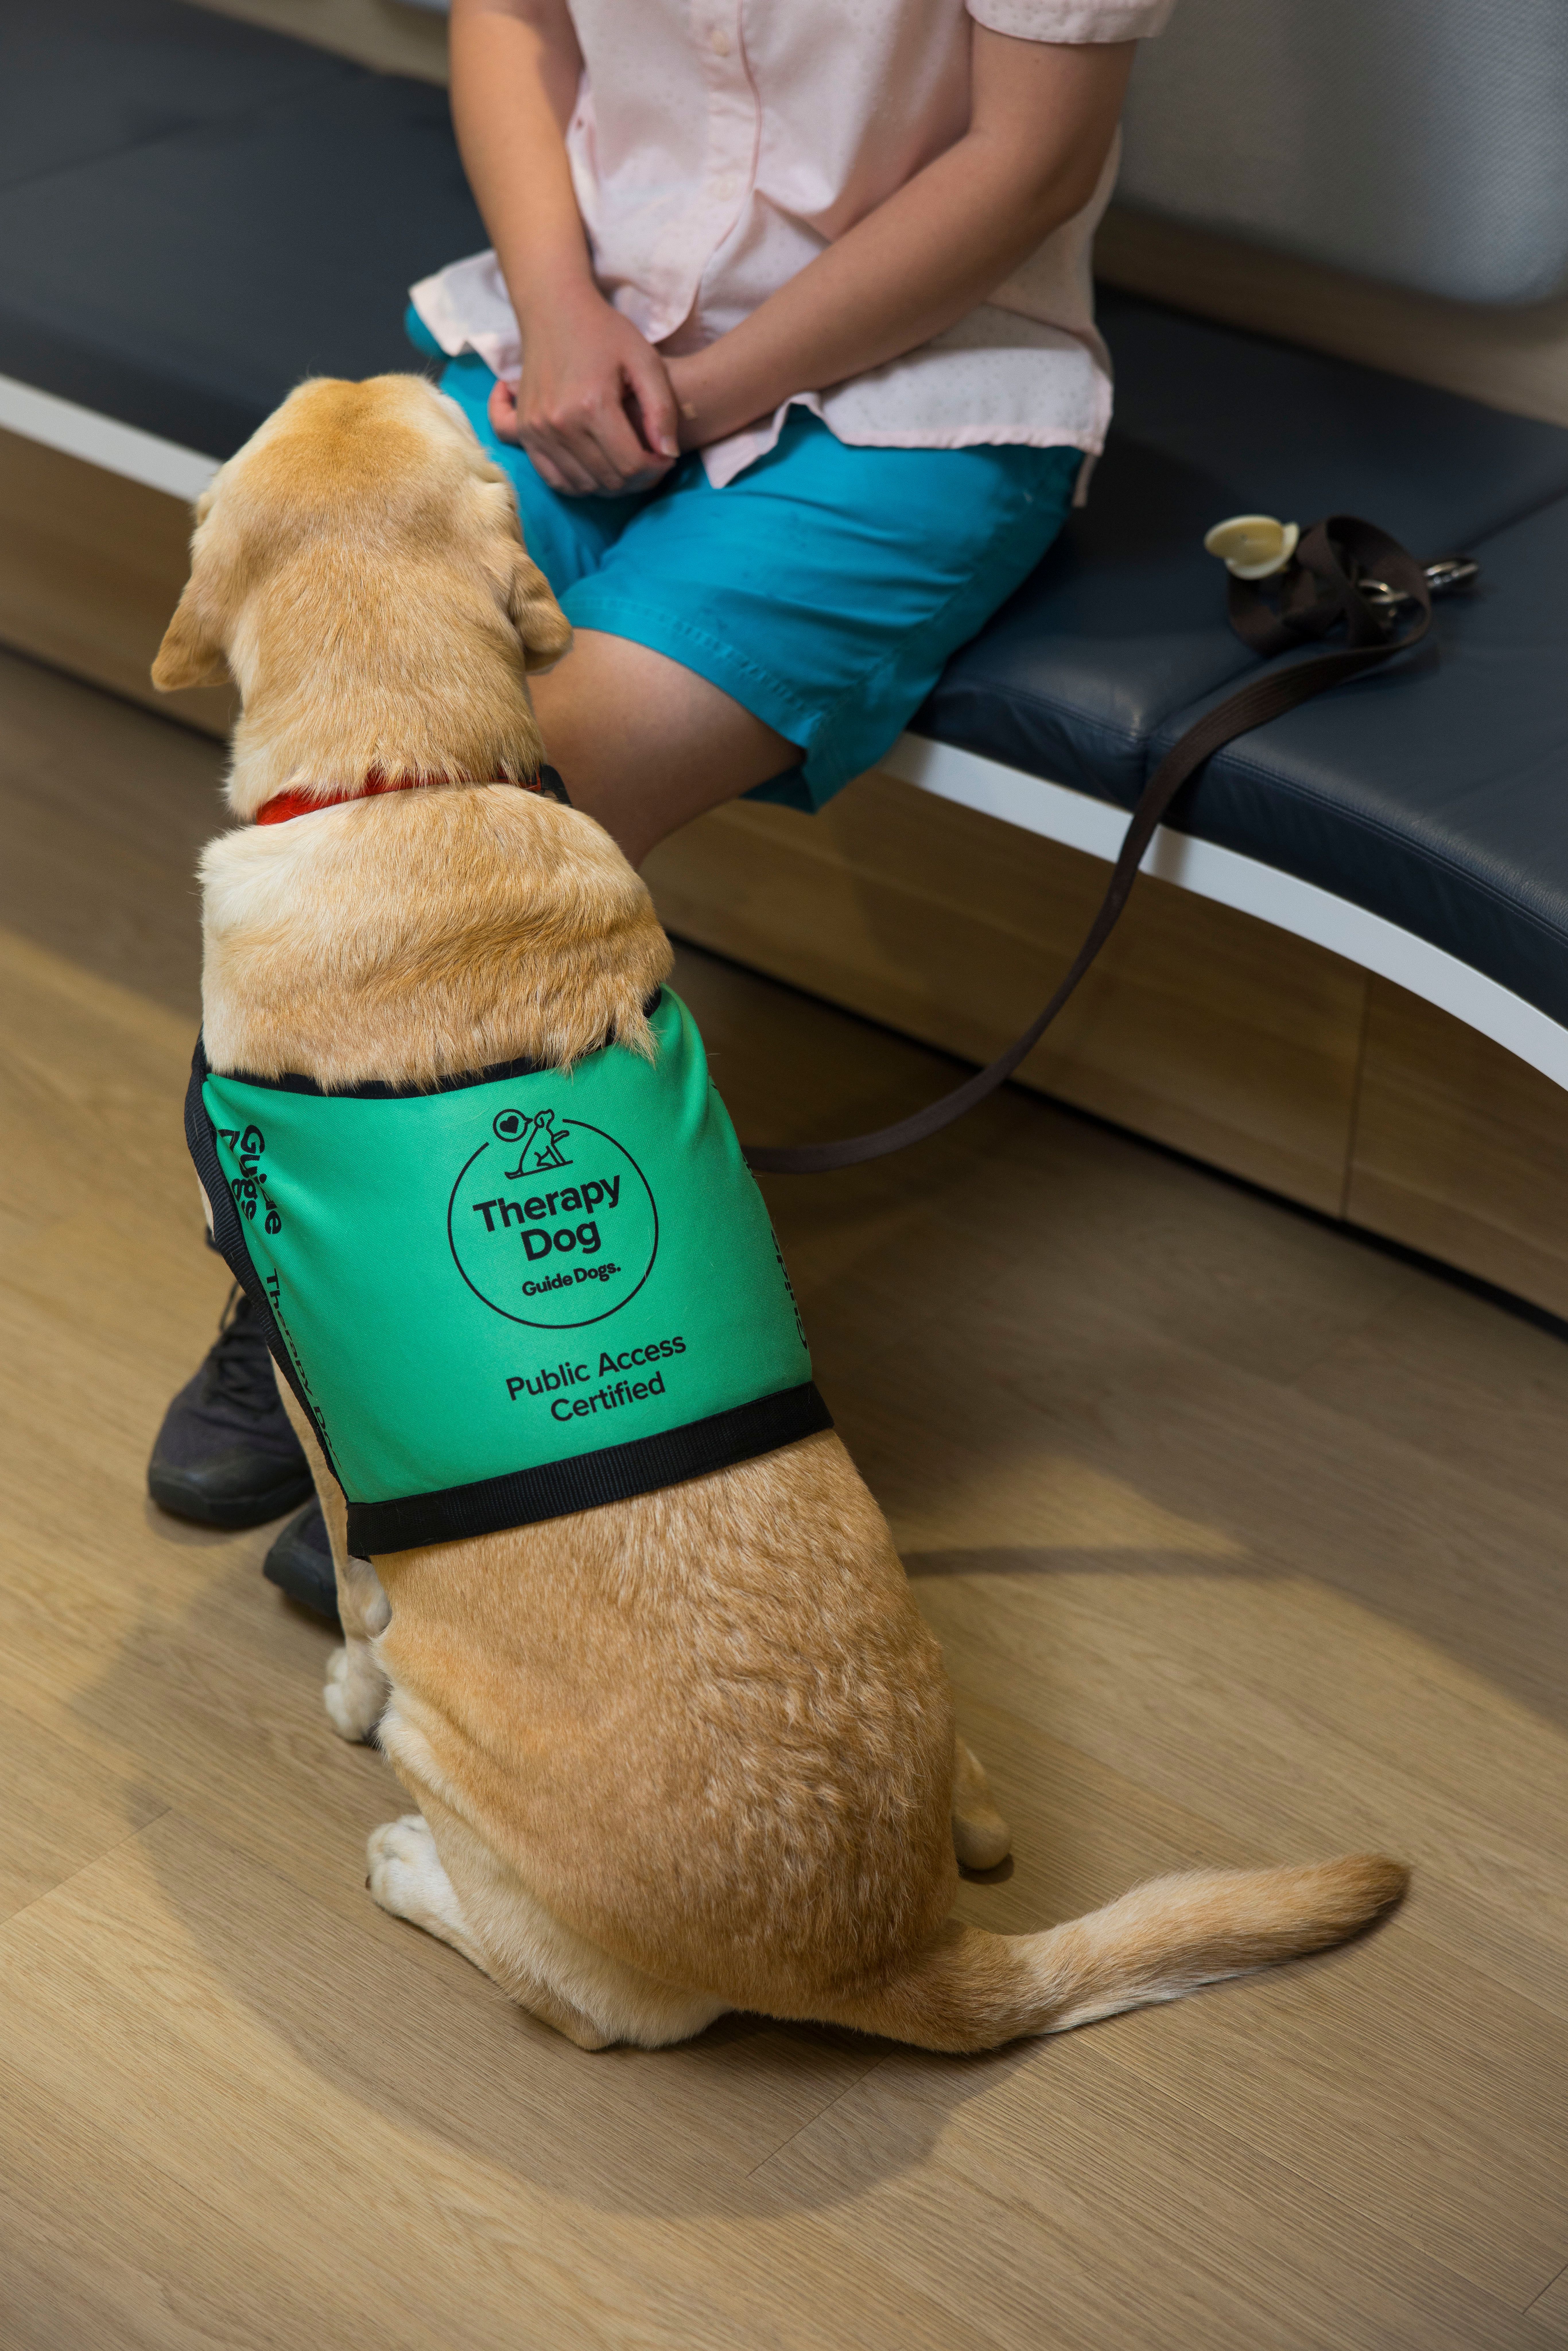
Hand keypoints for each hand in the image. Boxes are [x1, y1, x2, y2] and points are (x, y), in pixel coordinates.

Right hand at [491, 285, 679, 496]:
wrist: (553, 309)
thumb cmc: (604, 332)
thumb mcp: (645, 360)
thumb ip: (662, 408)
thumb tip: (669, 455)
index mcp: (591, 405)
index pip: (631, 466)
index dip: (656, 470)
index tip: (665, 457)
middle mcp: (559, 423)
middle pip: (609, 481)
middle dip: (637, 480)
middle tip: (650, 461)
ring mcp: (537, 430)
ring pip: (583, 486)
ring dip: (610, 484)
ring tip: (626, 462)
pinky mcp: (524, 432)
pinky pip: (554, 479)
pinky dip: (579, 482)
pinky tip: (597, 466)